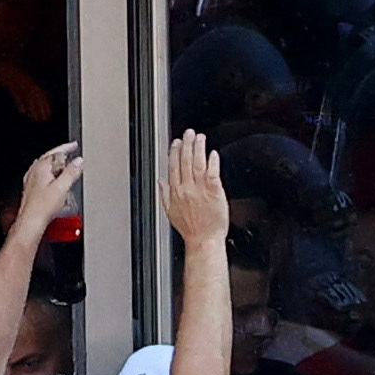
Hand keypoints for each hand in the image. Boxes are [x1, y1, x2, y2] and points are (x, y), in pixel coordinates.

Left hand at [10, 141, 84, 241]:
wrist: (31, 222)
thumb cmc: (42, 207)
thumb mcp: (62, 188)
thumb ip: (71, 173)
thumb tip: (78, 162)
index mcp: (40, 167)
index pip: (55, 152)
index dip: (66, 148)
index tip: (74, 146)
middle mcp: (34, 171)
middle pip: (49, 159)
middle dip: (62, 157)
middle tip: (72, 155)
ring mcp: (31, 180)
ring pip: (46, 168)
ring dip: (56, 167)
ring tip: (66, 168)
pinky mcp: (32, 190)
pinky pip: (43, 177)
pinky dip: (51, 176)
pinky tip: (55, 182)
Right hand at [162, 129, 227, 246]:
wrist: (204, 241)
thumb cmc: (191, 230)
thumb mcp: (171, 212)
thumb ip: (164, 194)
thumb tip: (160, 181)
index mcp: (176, 192)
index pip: (173, 166)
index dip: (174, 152)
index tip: (176, 142)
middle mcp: (187, 188)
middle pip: (185, 161)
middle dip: (186, 145)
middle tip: (189, 133)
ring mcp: (200, 189)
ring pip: (198, 163)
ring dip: (198, 148)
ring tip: (200, 138)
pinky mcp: (214, 191)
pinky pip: (212, 172)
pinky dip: (212, 162)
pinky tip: (212, 154)